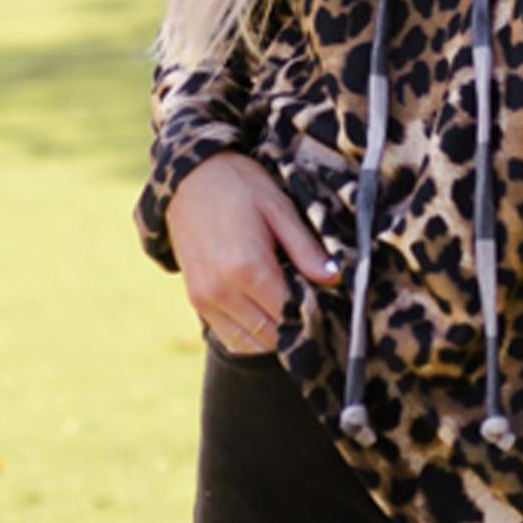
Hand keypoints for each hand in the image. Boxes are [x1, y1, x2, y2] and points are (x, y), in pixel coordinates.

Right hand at [168, 152, 340, 355]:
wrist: (188, 179)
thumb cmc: (240, 186)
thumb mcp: (279, 209)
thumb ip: (306, 249)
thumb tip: (334, 279)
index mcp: (247, 268)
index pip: (290, 313)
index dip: (315, 314)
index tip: (332, 307)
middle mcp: (222, 291)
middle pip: (272, 335)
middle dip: (296, 328)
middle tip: (315, 310)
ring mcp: (205, 299)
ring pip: (249, 344)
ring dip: (274, 336)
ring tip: (291, 313)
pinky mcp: (195, 300)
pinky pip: (228, 337)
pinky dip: (251, 334)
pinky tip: (267, 313)